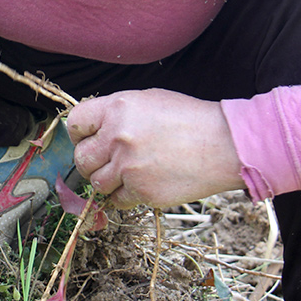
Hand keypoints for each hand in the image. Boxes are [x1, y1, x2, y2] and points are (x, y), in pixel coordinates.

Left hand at [67, 88, 244, 207]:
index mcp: (117, 108)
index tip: (89, 140)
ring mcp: (129, 166)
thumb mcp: (149, 101)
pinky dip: (126, 195)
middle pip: (81, 158)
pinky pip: (117, 200)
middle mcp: (118, 136)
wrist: (225, 144)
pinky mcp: (142, 191)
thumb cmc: (189, 119)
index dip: (80, 134)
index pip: (76, 123)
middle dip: (91, 162)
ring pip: (97, 183)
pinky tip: (144, 183)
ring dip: (109, 181)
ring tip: (130, 172)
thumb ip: (116, 114)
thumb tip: (93, 130)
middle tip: (109, 161)